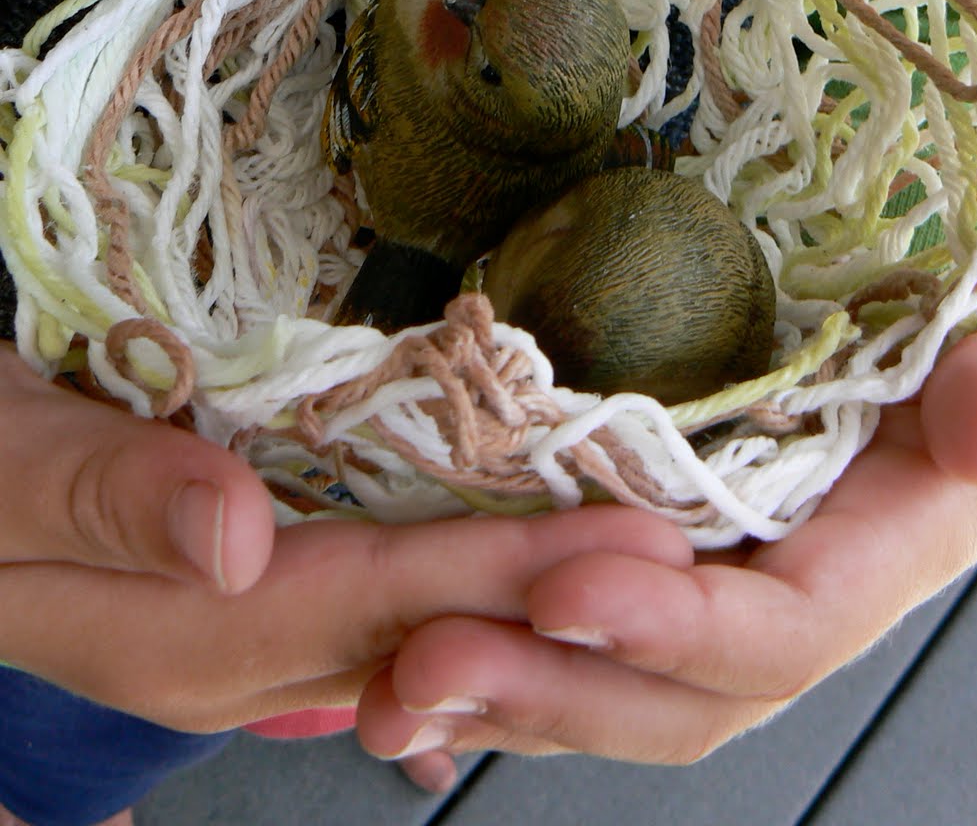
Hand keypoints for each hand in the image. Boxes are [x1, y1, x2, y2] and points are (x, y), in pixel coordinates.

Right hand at [0, 343, 692, 732]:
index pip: (374, 599)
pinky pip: (370, 593)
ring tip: (649, 545)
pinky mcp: (233, 592)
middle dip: (559, 593)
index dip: (510, 575)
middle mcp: (221, 654)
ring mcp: (229, 630)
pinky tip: (519, 540)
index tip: (641, 546)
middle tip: (696, 544)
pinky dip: (456, 570)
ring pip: (404, 618)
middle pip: (415, 623)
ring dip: (523, 588)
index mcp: (173, 632)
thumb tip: (237, 537)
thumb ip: (105, 497)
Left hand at [356, 302, 976, 786]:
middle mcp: (788, 609)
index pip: (780, 627)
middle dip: (554, 690)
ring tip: (386, 687)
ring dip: (504, 694)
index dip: (676, 625)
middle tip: (422, 663)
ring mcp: (721, 601)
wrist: (956, 375)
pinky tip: (405, 658)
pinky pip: (584, 643)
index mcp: (877, 564)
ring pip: (613, 685)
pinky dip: (505, 658)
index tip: (564, 587)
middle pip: (673, 692)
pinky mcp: (668, 575)